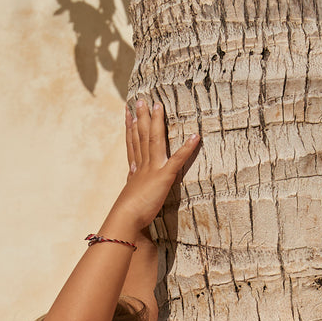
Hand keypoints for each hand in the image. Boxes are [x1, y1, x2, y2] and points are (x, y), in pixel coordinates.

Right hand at [100, 99, 199, 240]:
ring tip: (159, 106)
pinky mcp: (164, 177)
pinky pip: (178, 160)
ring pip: (154, 140)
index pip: (133, 147)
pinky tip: (195, 136)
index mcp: (135, 174)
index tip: (128, 115)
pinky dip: (187, 148)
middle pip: (141, 138)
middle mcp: (142, 168)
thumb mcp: (131, 207)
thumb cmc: (127, 220)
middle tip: (140, 100)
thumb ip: (133, 197)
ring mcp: (153, 170)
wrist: (125, 220)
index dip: (130, 130)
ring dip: (156, 122)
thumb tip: (133, 203)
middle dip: (141, 118)